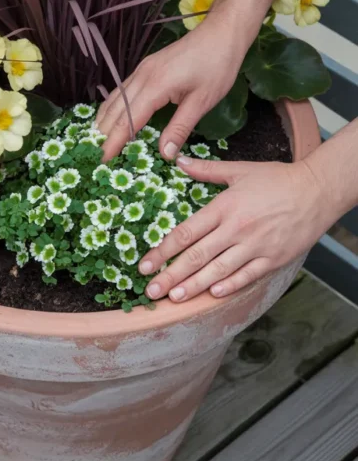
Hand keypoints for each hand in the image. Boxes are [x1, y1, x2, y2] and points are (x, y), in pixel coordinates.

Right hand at [96, 10, 244, 161]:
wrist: (222, 32)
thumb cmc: (217, 66)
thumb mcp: (202, 101)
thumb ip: (180, 127)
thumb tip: (165, 154)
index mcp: (155, 86)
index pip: (128, 120)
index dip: (114, 141)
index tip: (103, 160)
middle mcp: (142, 76)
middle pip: (115, 109)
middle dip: (102, 133)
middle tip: (94, 156)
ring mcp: (142, 69)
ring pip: (116, 98)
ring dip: (104, 120)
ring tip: (97, 141)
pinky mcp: (146, 67)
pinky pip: (123, 90)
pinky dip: (114, 107)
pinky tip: (112, 117)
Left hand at [139, 153, 333, 300]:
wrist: (316, 190)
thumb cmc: (276, 179)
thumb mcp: (239, 170)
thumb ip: (207, 170)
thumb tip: (179, 162)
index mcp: (224, 207)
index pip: (186, 232)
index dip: (163, 250)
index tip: (145, 264)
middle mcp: (236, 229)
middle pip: (197, 256)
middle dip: (171, 275)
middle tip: (151, 290)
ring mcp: (255, 246)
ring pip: (219, 270)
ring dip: (194, 286)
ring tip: (174, 297)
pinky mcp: (273, 259)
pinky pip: (247, 276)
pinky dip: (230, 286)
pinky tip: (213, 294)